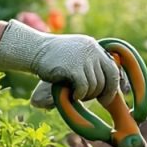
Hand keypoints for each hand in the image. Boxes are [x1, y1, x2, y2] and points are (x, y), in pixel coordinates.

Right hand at [0, 21, 120, 106]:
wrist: (33, 50)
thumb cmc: (54, 58)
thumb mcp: (76, 56)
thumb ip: (90, 66)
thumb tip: (110, 86)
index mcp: (94, 47)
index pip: (112, 69)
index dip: (112, 86)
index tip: (106, 98)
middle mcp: (92, 50)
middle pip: (106, 79)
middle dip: (99, 93)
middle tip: (87, 99)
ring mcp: (83, 58)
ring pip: (95, 85)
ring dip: (87, 95)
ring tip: (76, 95)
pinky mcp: (73, 67)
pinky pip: (84, 87)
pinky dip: (80, 94)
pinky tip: (72, 95)